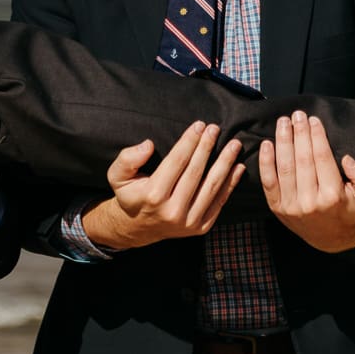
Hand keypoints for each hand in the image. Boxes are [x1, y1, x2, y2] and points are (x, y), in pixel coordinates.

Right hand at [80, 120, 243, 251]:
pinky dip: (231, 184)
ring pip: (211, 186)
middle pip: (196, 172)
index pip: (176, 162)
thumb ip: (127, 158)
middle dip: (207, 147)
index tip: (199, 125)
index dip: (189, 141)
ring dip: (225, 163)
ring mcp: (189, 221)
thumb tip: (149, 145)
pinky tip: (238, 167)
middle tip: (216, 129)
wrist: (139, 228)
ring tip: (234, 145)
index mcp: (153, 195)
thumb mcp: (116, 176)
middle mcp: (172, 210)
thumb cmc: (131, 195)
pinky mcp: (201, 227)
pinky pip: (219, 202)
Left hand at [260, 111, 354, 251]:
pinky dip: (265, 162)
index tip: (313, 120)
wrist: (332, 239)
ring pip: (284, 167)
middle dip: (299, 134)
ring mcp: (291, 206)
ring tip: (283, 122)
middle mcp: (310, 202)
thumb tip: (346, 158)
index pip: (322, 159)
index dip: (316, 137)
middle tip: (297, 115)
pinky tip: (267, 143)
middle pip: (302, 160)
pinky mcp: (277, 208)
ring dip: (282, 142)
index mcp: (333, 196)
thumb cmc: (351, 210)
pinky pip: (268, 182)